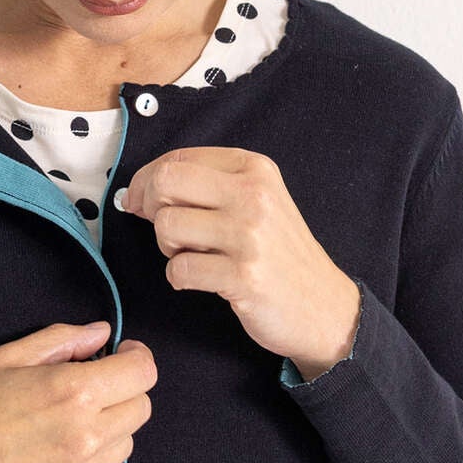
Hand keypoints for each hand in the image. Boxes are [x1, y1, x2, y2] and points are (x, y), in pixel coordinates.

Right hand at [0, 323, 156, 462]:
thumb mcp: (7, 357)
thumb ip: (62, 341)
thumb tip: (102, 334)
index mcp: (72, 393)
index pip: (144, 373)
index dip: (136, 358)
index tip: (122, 356)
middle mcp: (82, 438)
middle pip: (140, 410)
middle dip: (122, 392)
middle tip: (87, 388)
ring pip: (123, 446)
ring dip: (106, 429)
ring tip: (61, 424)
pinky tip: (43, 454)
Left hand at [118, 146, 360, 381]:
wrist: (321, 304)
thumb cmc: (280, 254)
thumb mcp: (256, 202)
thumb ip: (207, 187)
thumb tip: (140, 191)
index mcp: (253, 169)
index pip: (178, 158)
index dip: (146, 180)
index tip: (140, 200)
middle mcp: (252, 195)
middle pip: (166, 182)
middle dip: (150, 207)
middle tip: (165, 228)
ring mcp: (249, 235)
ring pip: (167, 226)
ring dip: (168, 247)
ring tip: (194, 255)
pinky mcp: (243, 276)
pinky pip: (180, 269)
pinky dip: (180, 278)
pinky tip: (203, 279)